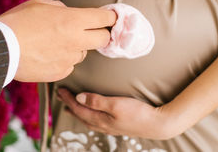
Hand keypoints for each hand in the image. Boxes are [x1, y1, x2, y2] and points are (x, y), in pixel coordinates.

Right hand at [0, 0, 116, 81]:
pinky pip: (69, 65)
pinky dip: (63, 60)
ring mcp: (69, 59)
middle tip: (92, 31)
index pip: (105, 18)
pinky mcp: (61, 72)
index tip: (112, 16)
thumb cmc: (17, 23)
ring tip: (56, 43)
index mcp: (73, 20)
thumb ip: (61, 8)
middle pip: (104, 39)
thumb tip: (68, 13)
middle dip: (102, 33)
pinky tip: (47, 55)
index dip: (111, 16)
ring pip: (84, 53)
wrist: (0, 50)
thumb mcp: (40, 4)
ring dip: (78, 47)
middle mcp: (76, 41)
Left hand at [57, 88, 172, 139]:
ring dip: (78, 112)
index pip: (79, 108)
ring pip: (88, 120)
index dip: (68, 99)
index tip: (60, 89)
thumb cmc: (138, 113)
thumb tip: (78, 98)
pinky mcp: (118, 126)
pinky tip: (93, 115)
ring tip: (71, 108)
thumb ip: (96, 101)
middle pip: (81, 115)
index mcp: (100, 119)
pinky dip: (89, 116)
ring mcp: (111, 127)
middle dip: (70, 105)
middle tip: (61, 96)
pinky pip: (97, 122)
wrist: (157, 124)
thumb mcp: (116, 105)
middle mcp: (103, 125)